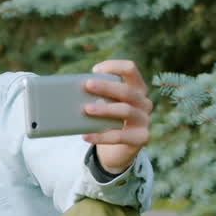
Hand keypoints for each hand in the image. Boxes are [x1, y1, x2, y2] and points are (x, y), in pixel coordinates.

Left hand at [81, 59, 152, 174]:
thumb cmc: (109, 120)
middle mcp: (144, 102)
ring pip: (126, 110)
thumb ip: (96, 96)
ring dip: (104, 108)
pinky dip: (101, 136)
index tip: (94, 70)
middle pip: (127, 90)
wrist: (118, 149)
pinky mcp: (140, 137)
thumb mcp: (105, 104)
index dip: (114, 66)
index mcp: (136, 88)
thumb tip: (71, 91)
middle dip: (106, 86)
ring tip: (86, 109)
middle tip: (86, 85)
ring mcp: (144, 120)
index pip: (130, 69)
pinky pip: (119, 136)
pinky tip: (86, 135)